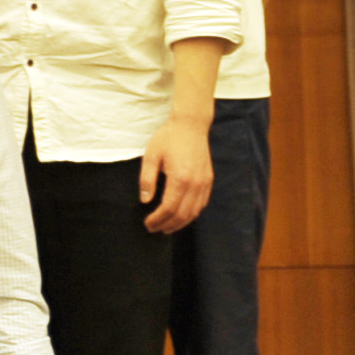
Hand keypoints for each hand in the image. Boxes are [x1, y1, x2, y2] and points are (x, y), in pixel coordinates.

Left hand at [140, 114, 214, 233]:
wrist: (191, 126)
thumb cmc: (168, 138)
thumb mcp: (151, 156)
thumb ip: (147, 179)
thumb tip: (145, 200)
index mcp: (180, 178)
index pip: (169, 208)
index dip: (157, 219)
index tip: (147, 223)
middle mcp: (195, 184)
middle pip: (182, 215)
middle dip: (167, 225)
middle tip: (153, 229)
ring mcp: (204, 183)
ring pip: (194, 212)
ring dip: (180, 223)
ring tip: (166, 227)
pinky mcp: (208, 180)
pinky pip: (202, 204)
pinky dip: (191, 214)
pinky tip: (181, 216)